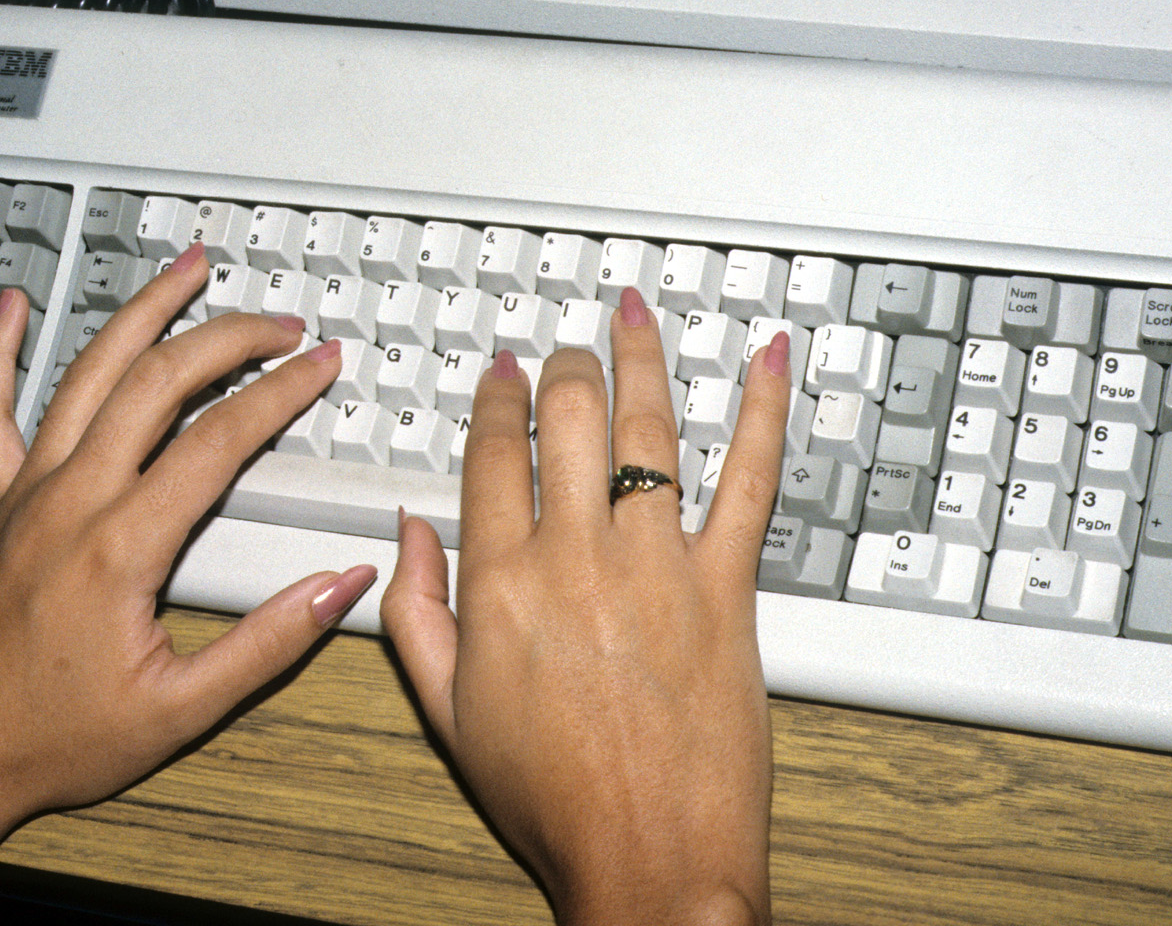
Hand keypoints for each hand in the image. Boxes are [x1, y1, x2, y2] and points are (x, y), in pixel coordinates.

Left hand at [0, 245, 374, 895]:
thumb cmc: (50, 742)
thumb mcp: (180, 711)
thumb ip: (268, 643)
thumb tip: (341, 585)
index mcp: (119, 547)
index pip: (218, 439)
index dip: (280, 392)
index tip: (322, 364)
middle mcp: (68, 502)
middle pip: (155, 382)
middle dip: (227, 336)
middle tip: (280, 322)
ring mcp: (24, 495)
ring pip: (84, 375)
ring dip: (139, 314)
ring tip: (185, 271)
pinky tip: (13, 309)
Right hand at [383, 288, 790, 925]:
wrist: (649, 858)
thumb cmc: (552, 797)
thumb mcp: (447, 711)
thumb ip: (414, 610)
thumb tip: (405, 531)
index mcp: (502, 582)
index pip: (493, 453)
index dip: (498, 399)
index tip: (504, 373)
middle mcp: (579, 557)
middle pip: (567, 419)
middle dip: (566, 365)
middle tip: (569, 347)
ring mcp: (660, 565)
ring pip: (650, 428)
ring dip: (643, 356)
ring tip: (636, 313)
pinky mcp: (730, 587)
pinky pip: (751, 479)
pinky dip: (763, 411)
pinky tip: (766, 359)